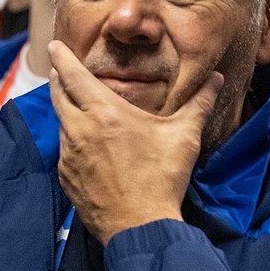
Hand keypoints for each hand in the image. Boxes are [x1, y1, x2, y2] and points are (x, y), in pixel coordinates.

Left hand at [48, 40, 220, 245]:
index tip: (54, 45)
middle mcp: (78, 130)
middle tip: (60, 68)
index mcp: (103, 113)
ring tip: (75, 102)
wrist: (139, 225)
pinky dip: (70, 138)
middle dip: (59, 79)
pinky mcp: (66, 176)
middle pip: (58, 95)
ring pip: (61, 122)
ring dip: (66, 109)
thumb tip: (215, 78)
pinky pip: (64, 149)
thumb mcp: (184, 136)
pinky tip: (85, 141)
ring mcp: (68, 155)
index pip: (72, 76)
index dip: (61, 58)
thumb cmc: (162, 178)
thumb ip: (198, 102)